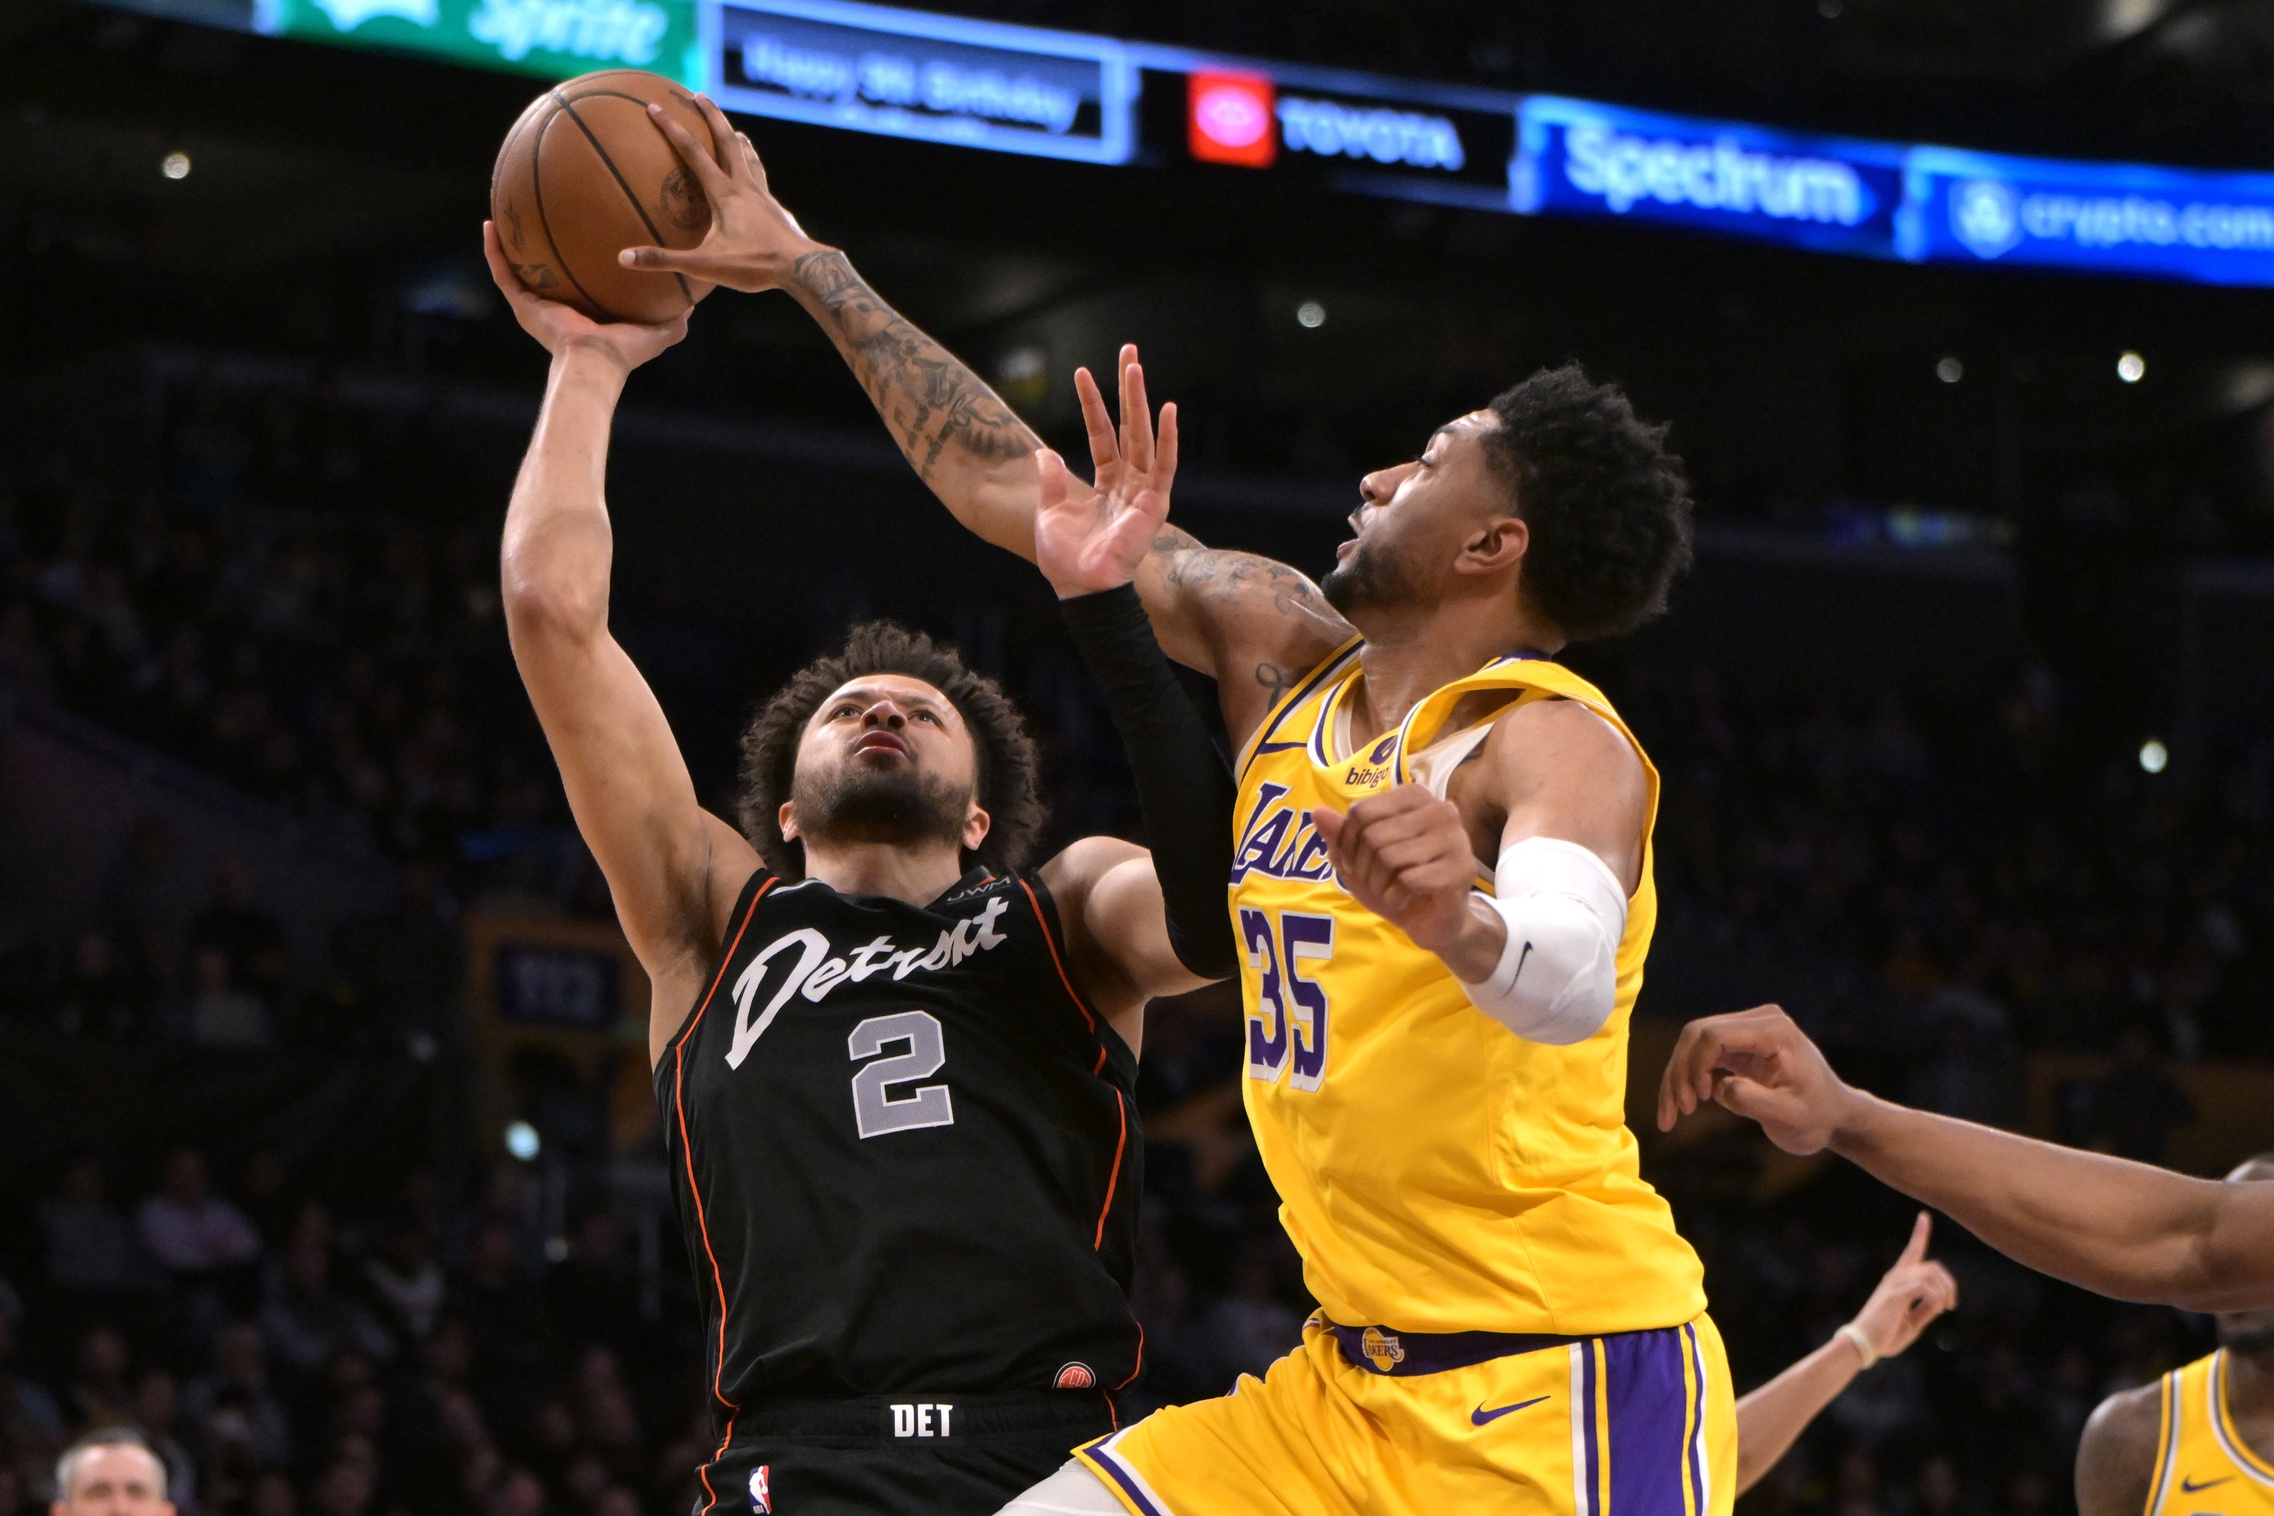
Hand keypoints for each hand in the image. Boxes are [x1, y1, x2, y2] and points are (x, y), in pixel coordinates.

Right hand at [483, 221, 687, 371]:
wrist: (595, 364)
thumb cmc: (623, 353)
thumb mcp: (656, 333)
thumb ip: (674, 320)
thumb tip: (694, 304)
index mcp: (583, 314)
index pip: (577, 284)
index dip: (576, 263)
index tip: (579, 236)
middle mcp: (555, 308)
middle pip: (543, 272)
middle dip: (539, 247)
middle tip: (539, 216)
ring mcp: (534, 306)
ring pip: (515, 268)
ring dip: (507, 242)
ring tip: (502, 211)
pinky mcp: (521, 305)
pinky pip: (502, 272)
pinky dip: (494, 250)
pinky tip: (490, 223)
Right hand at [617, 94, 824, 291]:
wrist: (802, 268)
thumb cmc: (754, 265)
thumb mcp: (705, 265)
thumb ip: (665, 260)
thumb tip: (624, 258)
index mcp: (724, 193)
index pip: (693, 151)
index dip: (671, 128)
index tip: (655, 107)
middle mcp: (745, 186)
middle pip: (727, 140)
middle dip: (712, 115)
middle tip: (699, 95)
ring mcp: (763, 195)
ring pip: (749, 157)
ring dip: (737, 140)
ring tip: (734, 131)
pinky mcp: (776, 208)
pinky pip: (761, 179)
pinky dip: (754, 168)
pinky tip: (756, 179)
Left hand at [1036, 350, 1179, 597]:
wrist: (1080, 587)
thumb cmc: (1065, 559)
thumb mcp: (1049, 512)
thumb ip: (1051, 480)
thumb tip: (1044, 452)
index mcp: (1105, 484)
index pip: (1102, 434)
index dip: (1092, 404)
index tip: (1082, 372)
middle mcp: (1128, 483)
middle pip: (1129, 426)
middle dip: (1128, 389)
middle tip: (1128, 351)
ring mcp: (1143, 492)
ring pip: (1143, 437)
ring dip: (1140, 401)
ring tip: (1135, 366)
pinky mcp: (1154, 504)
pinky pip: (1163, 465)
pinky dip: (1167, 438)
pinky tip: (1167, 409)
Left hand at [1312, 787, 1494, 968]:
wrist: (1432, 920)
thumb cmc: (1395, 880)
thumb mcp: (1359, 858)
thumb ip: (1340, 834)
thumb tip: (1317, 812)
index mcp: (1415, 797)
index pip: (1361, 812)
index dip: (1346, 844)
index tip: (1353, 862)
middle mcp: (1440, 809)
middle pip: (1374, 836)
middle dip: (1363, 868)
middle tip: (1374, 882)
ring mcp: (1456, 838)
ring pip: (1389, 858)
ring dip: (1378, 885)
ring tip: (1390, 891)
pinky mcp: (1461, 868)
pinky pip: (1408, 880)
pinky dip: (1395, 898)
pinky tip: (1406, 900)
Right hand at [1655, 1003, 1864, 1152]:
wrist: (1833, 1116)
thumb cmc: (1816, 1117)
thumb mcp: (1790, 1117)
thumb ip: (1754, 1102)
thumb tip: (1718, 1088)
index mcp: (1774, 1030)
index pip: (1715, 1035)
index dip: (1695, 1066)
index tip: (1696, 1103)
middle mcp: (1758, 1020)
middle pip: (1697, 1035)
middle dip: (1679, 1073)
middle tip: (1675, 1114)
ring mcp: (1747, 1029)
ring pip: (1692, 1044)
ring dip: (1677, 1078)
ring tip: (1672, 1116)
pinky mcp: (1738, 1043)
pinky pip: (1700, 1054)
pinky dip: (1686, 1079)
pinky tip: (1683, 1106)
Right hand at [1848, 1212, 1958, 1360]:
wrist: (1863, 1345)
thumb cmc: (1885, 1336)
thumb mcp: (1912, 1323)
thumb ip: (1925, 1310)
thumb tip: (1940, 1302)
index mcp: (1898, 1281)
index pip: (1911, 1251)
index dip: (1919, 1233)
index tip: (1924, 1216)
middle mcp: (1896, 1277)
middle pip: (1932, 1266)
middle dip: (1949, 1283)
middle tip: (1951, 1306)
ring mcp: (1895, 1284)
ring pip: (1931, 1273)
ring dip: (1945, 1291)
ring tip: (1945, 1308)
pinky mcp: (1896, 1294)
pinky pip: (1925, 1287)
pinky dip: (1937, 1297)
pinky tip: (1938, 1308)